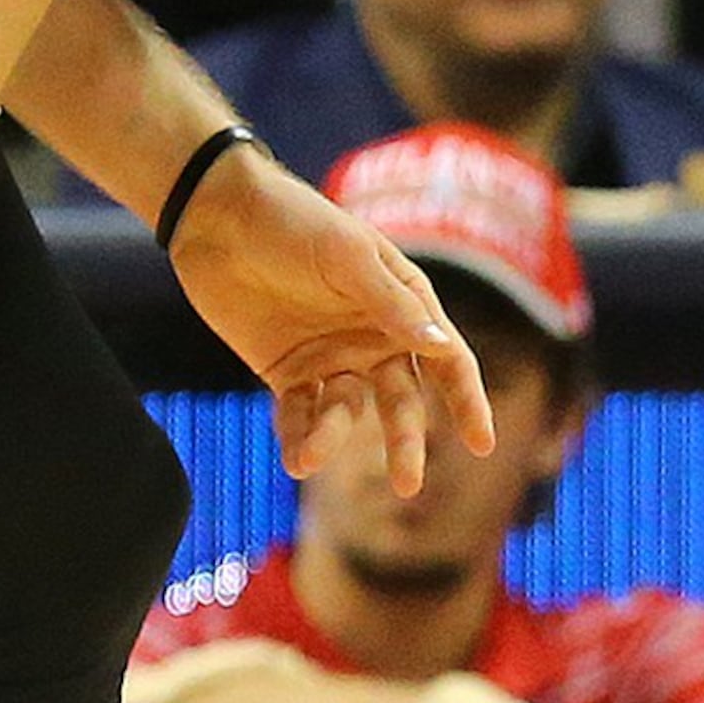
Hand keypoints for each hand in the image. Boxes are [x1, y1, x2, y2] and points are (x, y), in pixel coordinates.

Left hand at [168, 156, 493, 495]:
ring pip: (345, 416)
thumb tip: (441, 347)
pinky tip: (295, 457)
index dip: (467, 401)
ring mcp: (330, 358)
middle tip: (406, 485)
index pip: (447, 359)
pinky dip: (298, 438)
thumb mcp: (349, 257)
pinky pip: (299, 416)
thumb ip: (391, 305)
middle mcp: (373, 338)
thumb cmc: (296, 223)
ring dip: (332, 440)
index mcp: (403, 305)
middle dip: (404, 443)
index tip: (483, 444)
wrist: (221, 218)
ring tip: (309, 459)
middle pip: (401, 401)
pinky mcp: (286, 372)